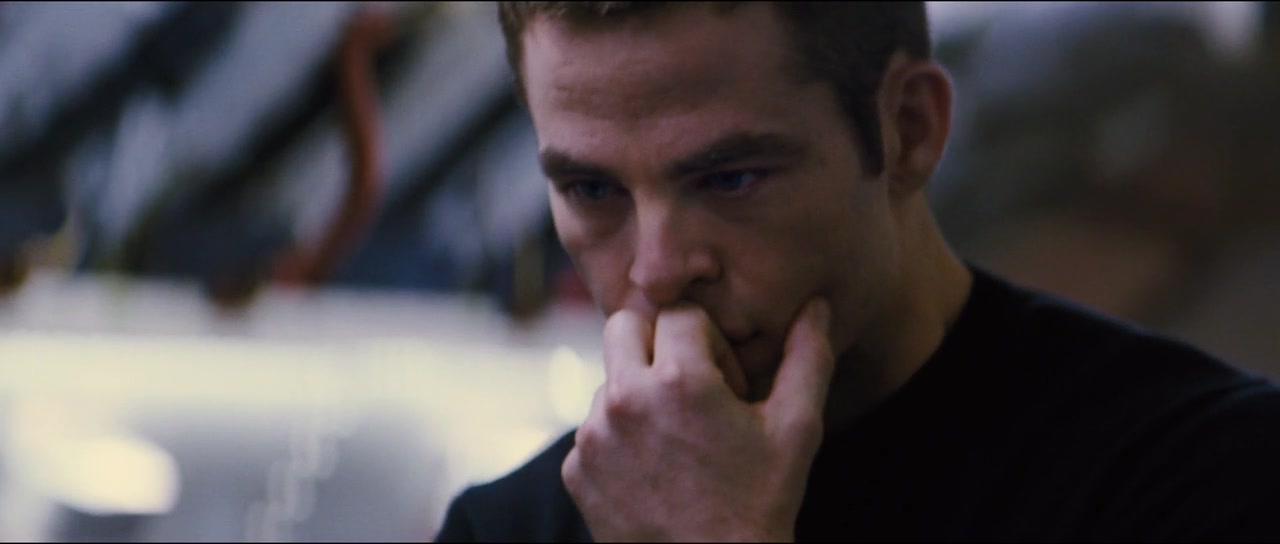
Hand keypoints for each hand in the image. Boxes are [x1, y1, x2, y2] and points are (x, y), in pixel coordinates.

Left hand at [563, 298, 833, 541]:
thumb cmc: (759, 505)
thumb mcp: (796, 430)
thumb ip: (807, 357)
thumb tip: (815, 306)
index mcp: (678, 380)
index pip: (679, 312)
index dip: (709, 339)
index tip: (725, 380)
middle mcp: (624, 400)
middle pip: (623, 324)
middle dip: (656, 342)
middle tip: (691, 386)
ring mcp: (593, 437)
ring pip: (609, 378)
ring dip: (639, 391)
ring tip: (679, 437)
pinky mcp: (575, 469)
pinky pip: (593, 426)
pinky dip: (620, 436)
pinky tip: (656, 467)